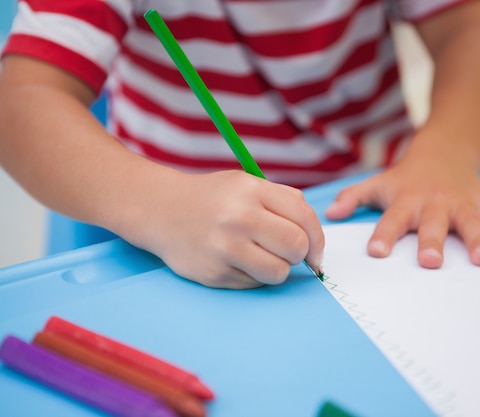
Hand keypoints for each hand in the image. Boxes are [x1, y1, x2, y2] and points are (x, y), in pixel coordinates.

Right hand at [125, 170, 324, 287]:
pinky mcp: (214, 273)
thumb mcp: (247, 184)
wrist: (162, 210)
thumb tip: (314, 238)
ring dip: (277, 269)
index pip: (304, 219)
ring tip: (260, 257)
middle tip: (286, 253)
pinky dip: (253, 277)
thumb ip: (284, 201)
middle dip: (299, 255)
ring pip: (278, 272)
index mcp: (252, 190)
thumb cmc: (213, 198)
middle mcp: (239, 217)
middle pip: (296, 247)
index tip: (314, 252)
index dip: (317, 240)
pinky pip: (254, 284)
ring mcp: (225, 247)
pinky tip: (237, 261)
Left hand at [324, 143, 479, 267]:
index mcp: (406, 200)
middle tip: (429, 261)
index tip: (377, 252)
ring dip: (479, 241)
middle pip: (432, 225)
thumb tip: (329, 215)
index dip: (384, 235)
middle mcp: (434, 203)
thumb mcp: (379, 182)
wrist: (445, 148)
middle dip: (431, 242)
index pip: (391, 220)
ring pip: (472, 223)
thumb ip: (354, 197)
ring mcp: (462, 204)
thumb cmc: (407, 176)